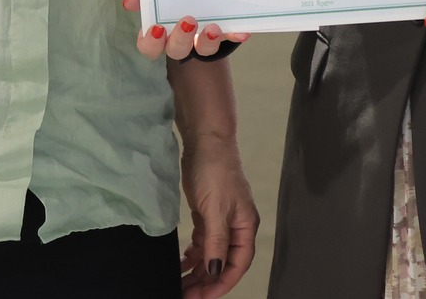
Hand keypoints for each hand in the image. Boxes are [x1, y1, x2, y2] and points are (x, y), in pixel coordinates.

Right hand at [123, 0, 250, 59]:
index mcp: (161, 27)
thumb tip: (129, 4)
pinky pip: (231, 37)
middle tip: (188, 21)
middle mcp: (182, 36)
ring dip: (207, 43)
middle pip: (176, 50)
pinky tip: (241, 31)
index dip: (151, 43)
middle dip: (181, 39)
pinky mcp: (226, 29)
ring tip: (212, 28)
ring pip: (204, 50)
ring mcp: (204, 35)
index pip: (149, 46)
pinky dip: (236, 35)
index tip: (158, 28)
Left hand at [179, 136, 258, 296]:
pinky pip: (201, 242)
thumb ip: (215, 243)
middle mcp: (236, 227)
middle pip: (223, 263)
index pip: (236, 265)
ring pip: (211, 254)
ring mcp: (221, 220)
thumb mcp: (216, 210)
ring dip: (197, 271)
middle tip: (185, 295)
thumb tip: (214, 273)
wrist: (205, 141)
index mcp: (245, 227)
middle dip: (206, 282)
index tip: (201, 298)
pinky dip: (192, 254)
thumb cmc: (215, 172)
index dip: (220, 284)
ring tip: (180, 284)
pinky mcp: (207, 214)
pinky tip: (181, 263)